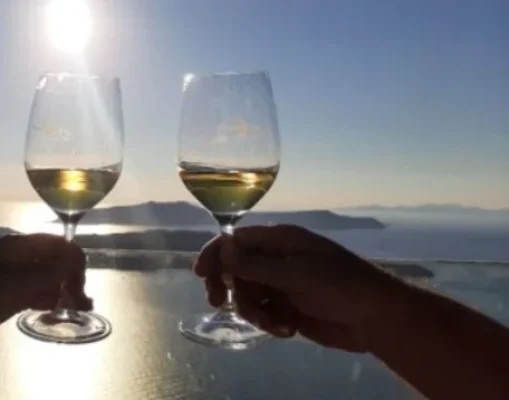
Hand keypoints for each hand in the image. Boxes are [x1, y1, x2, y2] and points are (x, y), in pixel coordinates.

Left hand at [0, 234, 91, 338]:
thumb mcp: (19, 283)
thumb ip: (50, 271)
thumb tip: (76, 258)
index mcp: (20, 245)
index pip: (58, 244)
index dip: (74, 262)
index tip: (80, 286)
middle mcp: (20, 255)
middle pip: (56, 261)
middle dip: (72, 279)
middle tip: (84, 303)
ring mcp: (16, 274)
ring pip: (49, 278)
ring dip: (64, 290)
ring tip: (78, 309)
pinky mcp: (13, 291)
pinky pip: (39, 290)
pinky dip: (50, 298)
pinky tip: (59, 310)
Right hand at [196, 225, 407, 351]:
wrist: (377, 319)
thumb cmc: (340, 286)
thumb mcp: (295, 272)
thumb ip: (255, 264)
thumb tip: (222, 249)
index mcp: (281, 241)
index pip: (236, 241)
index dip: (216, 255)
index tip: (200, 275)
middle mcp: (278, 259)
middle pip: (236, 269)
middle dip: (228, 287)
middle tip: (218, 303)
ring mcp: (283, 284)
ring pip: (247, 295)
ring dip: (252, 311)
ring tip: (272, 323)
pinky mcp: (289, 308)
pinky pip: (264, 313)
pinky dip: (269, 322)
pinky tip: (287, 330)